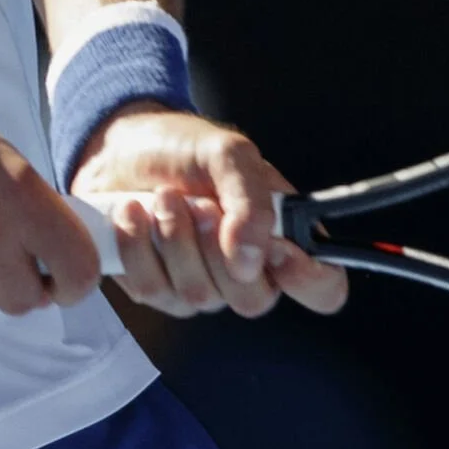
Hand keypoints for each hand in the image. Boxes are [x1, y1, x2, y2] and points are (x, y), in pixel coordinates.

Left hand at [70, 103, 348, 319]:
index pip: (323, 287)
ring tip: (164, 197)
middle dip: (218, 250)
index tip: (278, 250)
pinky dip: (139, 247)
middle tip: (200, 205)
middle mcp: (249, 271)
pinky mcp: (159, 290)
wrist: (124, 148)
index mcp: (283, 237)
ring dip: (175, 240)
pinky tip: (133, 214)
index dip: (310, 280)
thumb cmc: (185, 149)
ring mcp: (203, 286)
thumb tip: (252, 258)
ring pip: (199, 297)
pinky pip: (153, 291)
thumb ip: (252, 201)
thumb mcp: (228, 155)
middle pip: (254, 301)